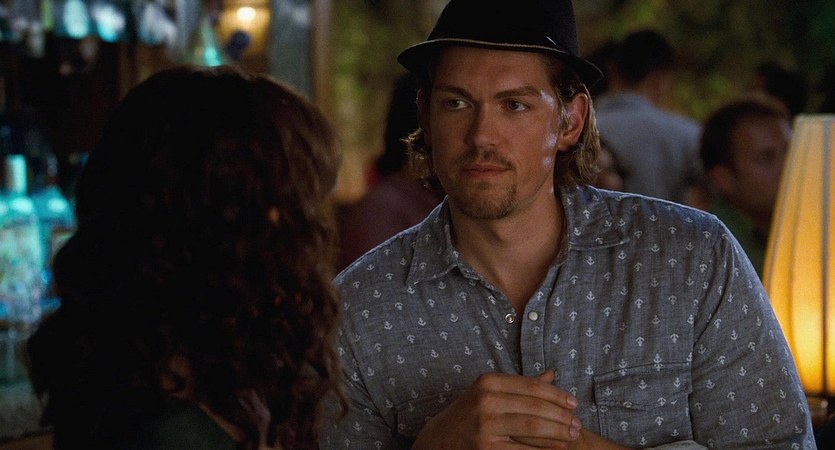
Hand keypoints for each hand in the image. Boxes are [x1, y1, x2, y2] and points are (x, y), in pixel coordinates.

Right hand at [411, 370, 581, 448]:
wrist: (440, 439)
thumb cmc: (470, 413)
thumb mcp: (490, 392)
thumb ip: (520, 385)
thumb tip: (552, 375)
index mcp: (488, 382)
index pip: (531, 386)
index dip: (556, 395)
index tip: (574, 403)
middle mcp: (486, 401)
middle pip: (535, 407)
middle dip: (561, 416)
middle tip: (578, 424)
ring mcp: (486, 425)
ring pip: (532, 428)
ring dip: (558, 433)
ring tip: (572, 436)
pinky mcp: (487, 448)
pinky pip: (523, 449)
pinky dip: (543, 449)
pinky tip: (556, 449)